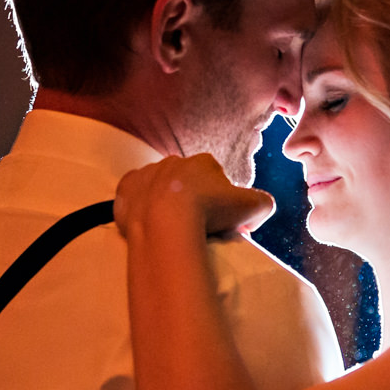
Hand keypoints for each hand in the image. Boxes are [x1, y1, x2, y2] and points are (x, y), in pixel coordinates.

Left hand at [116, 154, 274, 238]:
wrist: (166, 220)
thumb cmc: (211, 212)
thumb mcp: (254, 207)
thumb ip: (263, 203)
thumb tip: (259, 209)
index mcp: (204, 162)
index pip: (216, 179)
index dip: (221, 201)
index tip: (221, 220)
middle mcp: (174, 161)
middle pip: (186, 182)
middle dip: (192, 200)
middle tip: (197, 225)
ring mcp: (147, 173)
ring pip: (158, 188)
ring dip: (165, 203)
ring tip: (172, 228)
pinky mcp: (126, 189)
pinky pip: (134, 196)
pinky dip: (140, 206)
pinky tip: (148, 222)